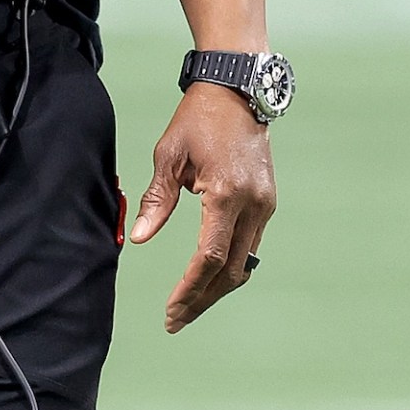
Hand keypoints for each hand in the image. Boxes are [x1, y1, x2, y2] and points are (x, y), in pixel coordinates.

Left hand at [128, 82, 275, 331]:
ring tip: (189, 305)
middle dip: (202, 299)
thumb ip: (157, 199)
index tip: (171, 311)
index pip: (209, 257)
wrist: (239, 89)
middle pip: (231, 271)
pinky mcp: (267, 201)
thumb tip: (142, 238)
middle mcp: (253, 204)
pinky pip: (251, 246)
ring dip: (218, 288)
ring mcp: (265, 204)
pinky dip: (230, 267)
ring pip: (245, 263)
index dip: (189, 289)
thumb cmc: (200, 117)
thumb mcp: (170, 155)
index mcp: (227, 193)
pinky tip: (209, 276)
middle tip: (175, 320)